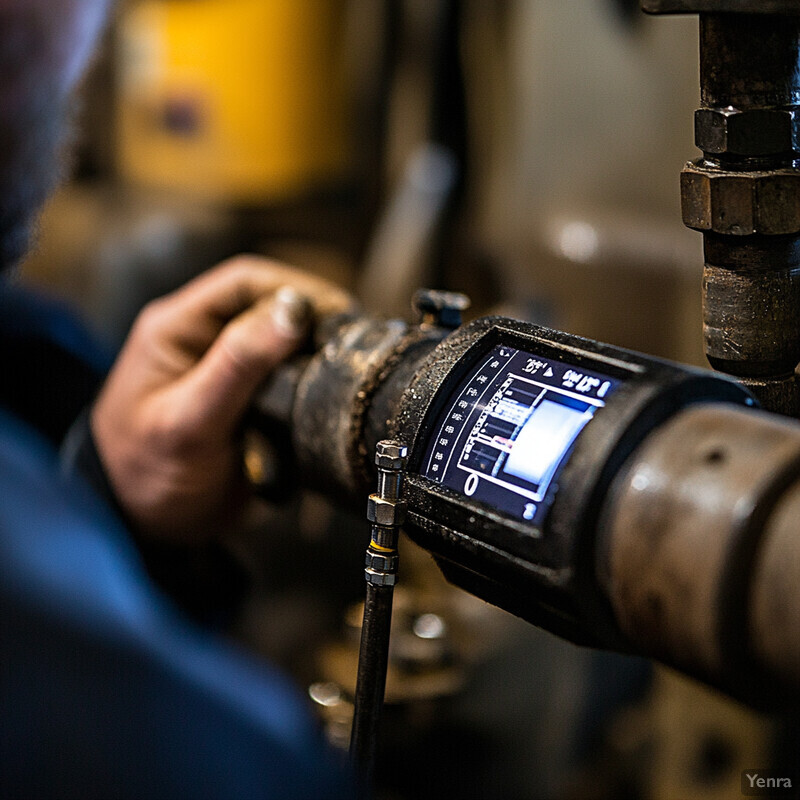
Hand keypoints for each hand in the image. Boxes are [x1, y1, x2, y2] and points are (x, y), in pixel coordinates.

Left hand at [91, 256, 353, 541]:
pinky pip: (285, 375)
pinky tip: (326, 390)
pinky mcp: (247, 400)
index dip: (294, 289)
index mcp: (176, 329)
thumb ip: (238, 365)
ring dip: (314, 349)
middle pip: (269, 305)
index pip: (243, 281)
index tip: (334, 312)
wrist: (144, 527)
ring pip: (281, 340)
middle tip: (348, 340)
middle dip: (312, 318)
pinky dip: (309, 379)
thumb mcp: (190, 420)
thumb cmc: (145, 475)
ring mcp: (226, 370)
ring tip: (344, 363)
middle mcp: (203, 340)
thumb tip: (292, 310)